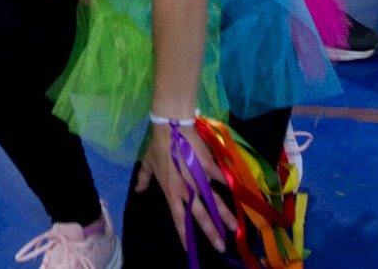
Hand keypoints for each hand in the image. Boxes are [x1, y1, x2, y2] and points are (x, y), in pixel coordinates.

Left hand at [135, 122, 231, 254]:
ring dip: (225, 216)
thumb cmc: (158, 147)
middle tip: (220, 247)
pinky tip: (239, 194)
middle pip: (200, 216)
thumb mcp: (147, 164)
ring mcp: (199, 179)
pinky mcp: (208, 167)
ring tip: (234, 229)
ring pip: (214, 202)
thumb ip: (144, 179)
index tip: (189, 249)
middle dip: (211, 233)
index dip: (184, 234)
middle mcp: (187, 190)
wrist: (171, 127)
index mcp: (171, 192)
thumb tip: (138, 190)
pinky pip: (220, 179)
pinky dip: (229, 186)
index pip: (178, 218)